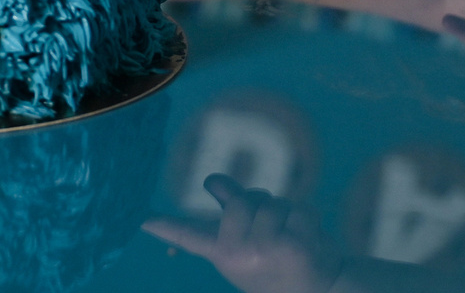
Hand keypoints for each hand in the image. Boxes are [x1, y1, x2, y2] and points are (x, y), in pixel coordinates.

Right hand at [143, 176, 337, 292]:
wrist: (319, 290)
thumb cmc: (276, 262)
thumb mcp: (246, 242)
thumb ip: (229, 210)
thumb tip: (214, 182)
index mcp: (223, 255)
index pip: (189, 236)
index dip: (167, 227)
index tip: (146, 220)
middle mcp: (240, 256)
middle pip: (242, 200)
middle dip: (258, 203)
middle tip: (269, 224)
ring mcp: (267, 251)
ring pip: (273, 203)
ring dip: (285, 212)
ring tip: (289, 236)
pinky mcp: (295, 246)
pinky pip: (299, 207)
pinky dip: (307, 217)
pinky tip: (308, 239)